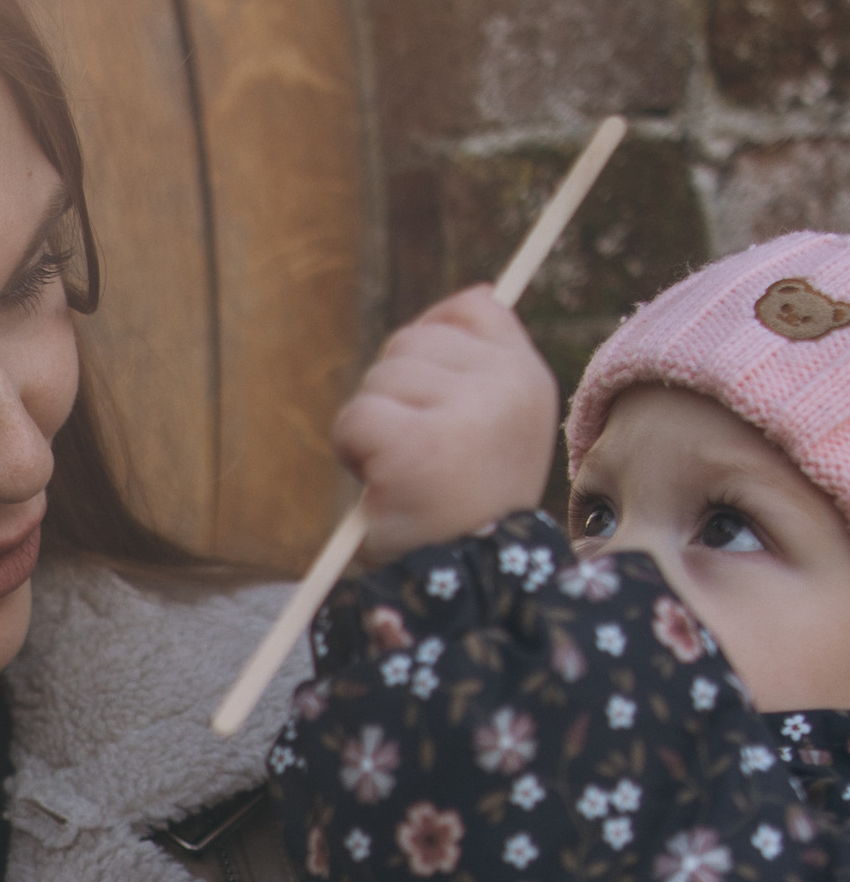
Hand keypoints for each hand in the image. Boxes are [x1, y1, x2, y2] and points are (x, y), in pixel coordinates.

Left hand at [331, 288, 558, 562]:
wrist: (468, 585)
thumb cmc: (467, 507)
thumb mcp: (496, 427)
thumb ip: (481, 364)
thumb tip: (469, 295)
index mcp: (528, 378)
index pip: (474, 307)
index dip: (433, 338)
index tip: (426, 393)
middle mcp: (506, 386)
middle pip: (412, 340)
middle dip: (395, 394)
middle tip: (420, 453)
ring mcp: (464, 413)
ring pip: (378, 379)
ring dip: (373, 427)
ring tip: (405, 474)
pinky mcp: (415, 444)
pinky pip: (354, 419)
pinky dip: (352, 452)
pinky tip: (384, 485)